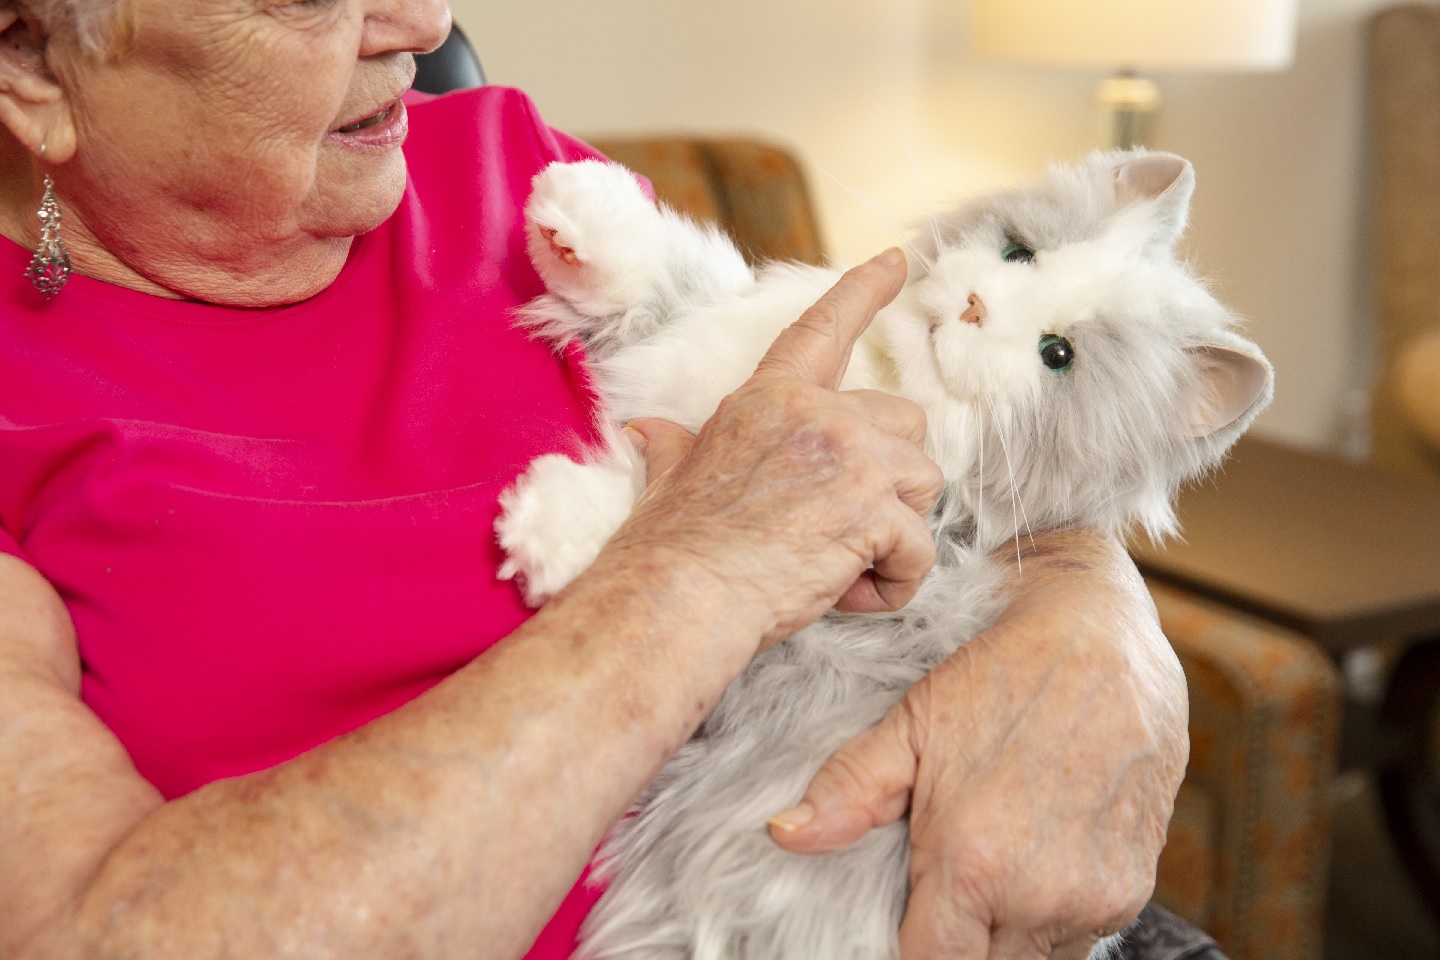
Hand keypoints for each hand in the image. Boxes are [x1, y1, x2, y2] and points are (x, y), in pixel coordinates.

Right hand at [604, 249, 944, 649]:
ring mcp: (850, 457)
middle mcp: (818, 415)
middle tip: (844, 523)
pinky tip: (846, 596)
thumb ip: (674, 445)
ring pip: (923, 483)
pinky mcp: (873, 509)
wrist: (676, 596)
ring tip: (838, 567)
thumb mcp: (669, 475)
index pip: (823, 329)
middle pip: (905, 422)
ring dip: (895, 531)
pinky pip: (919, 548)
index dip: (864, 290)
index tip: (896, 259)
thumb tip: (649, 430)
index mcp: (769, 399)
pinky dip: (894, 582)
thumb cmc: (669, 546)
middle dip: (891, 474)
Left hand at [768, 528, 1188, 959]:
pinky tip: (1033, 865)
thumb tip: (786, 834)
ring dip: (1005, 938)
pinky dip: (1053, 921)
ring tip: (987, 875)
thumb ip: (851, 790)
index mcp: (975, 863)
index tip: (899, 923)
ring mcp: (1095, 895)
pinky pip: (1082, 937)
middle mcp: (1041, 894)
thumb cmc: (1004, 672)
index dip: (907, 952)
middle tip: (938, 897)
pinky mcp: (1133, 886)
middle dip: (956, 945)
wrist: (1102, 631)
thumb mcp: (915, 724)